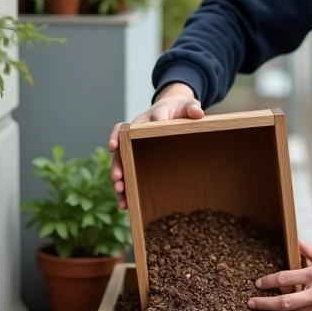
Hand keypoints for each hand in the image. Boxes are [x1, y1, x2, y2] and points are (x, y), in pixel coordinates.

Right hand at [108, 82, 203, 209]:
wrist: (175, 112)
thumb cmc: (179, 109)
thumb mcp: (187, 106)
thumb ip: (192, 107)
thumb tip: (198, 113)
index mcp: (145, 121)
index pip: (128, 128)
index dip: (118, 137)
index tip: (113, 146)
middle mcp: (135, 136)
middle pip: (121, 151)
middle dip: (118, 164)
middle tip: (118, 177)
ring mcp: (137, 149)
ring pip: (122, 165)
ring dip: (120, 179)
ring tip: (120, 192)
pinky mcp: (141, 161)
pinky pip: (130, 175)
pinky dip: (127, 191)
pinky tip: (126, 204)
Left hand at [248, 240, 311, 310]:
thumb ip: (307, 251)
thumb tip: (294, 240)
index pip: (284, 279)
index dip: (268, 282)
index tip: (258, 284)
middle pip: (284, 302)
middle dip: (265, 303)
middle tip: (252, 303)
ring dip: (288, 310)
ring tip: (285, 303)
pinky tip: (305, 308)